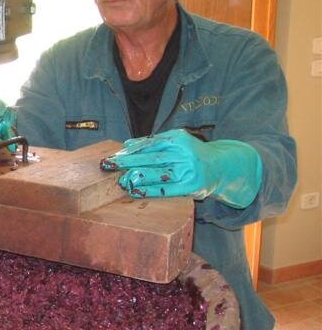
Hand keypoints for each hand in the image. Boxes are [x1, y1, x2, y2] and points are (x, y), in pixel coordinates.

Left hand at [100, 128, 262, 208]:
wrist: (220, 167)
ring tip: (120, 180)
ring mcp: (189, 170)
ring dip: (137, 177)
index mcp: (179, 138)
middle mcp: (185, 153)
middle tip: (108, 165)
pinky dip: (148, 190)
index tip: (114, 155)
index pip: (150, 144)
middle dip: (127, 162)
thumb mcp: (175, 142)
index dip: (131, 150)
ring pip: (158, 173)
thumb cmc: (190, 153)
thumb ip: (152, 142)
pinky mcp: (191, 186)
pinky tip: (135, 191)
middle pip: (151, 158)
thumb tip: (126, 144)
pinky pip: (165, 189)